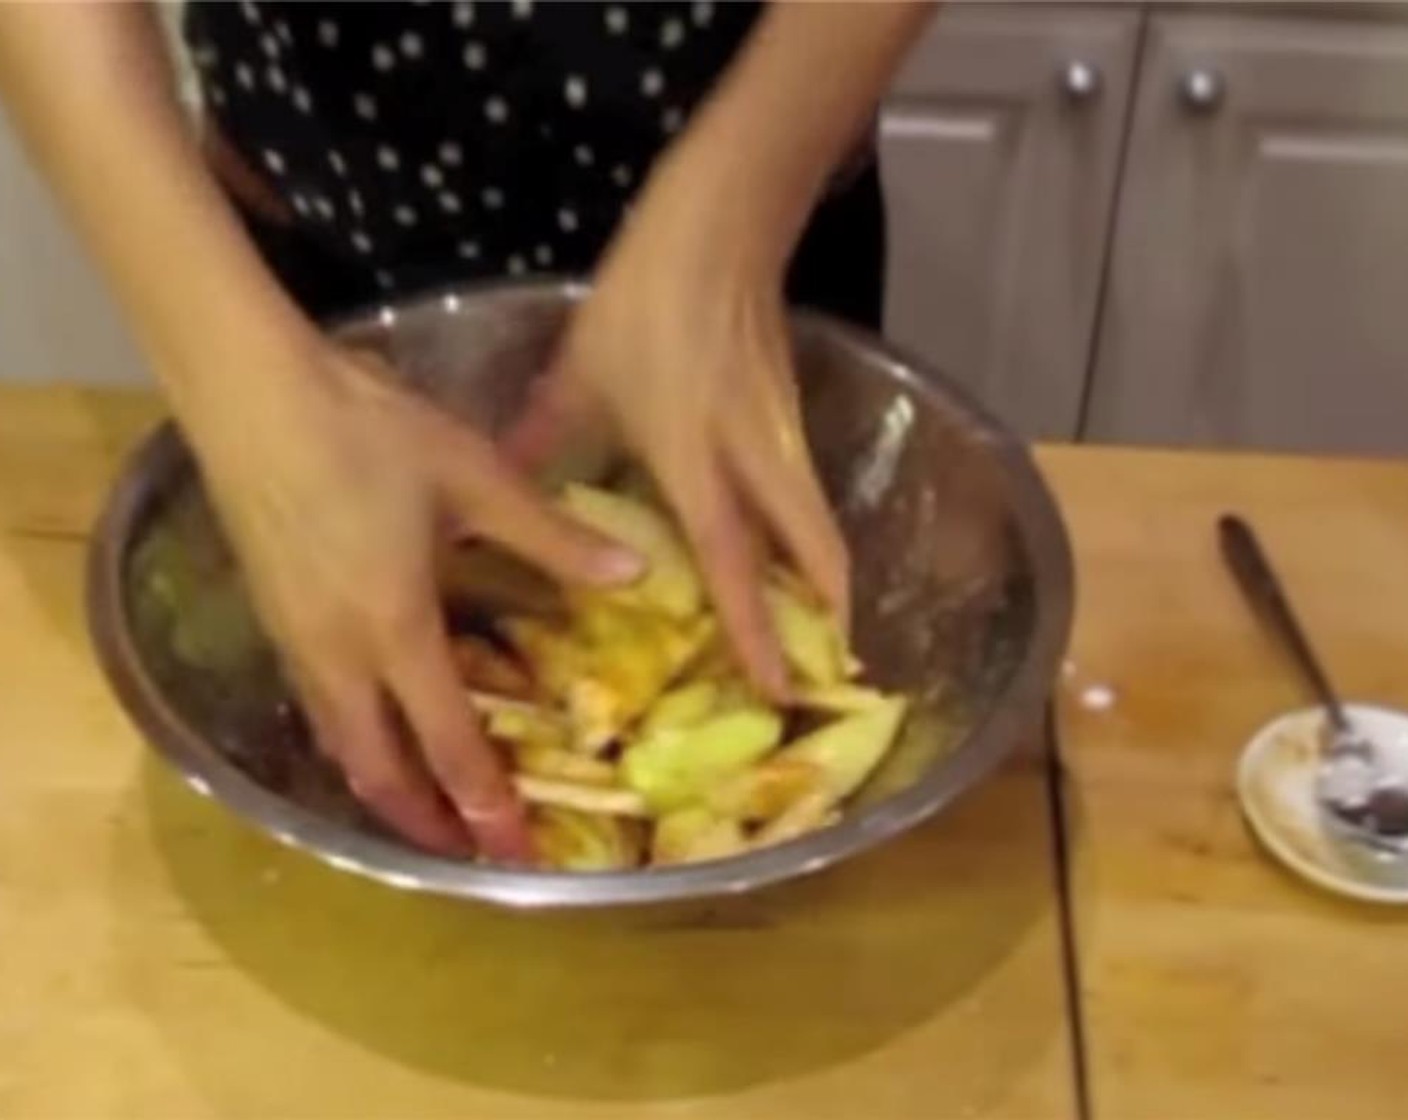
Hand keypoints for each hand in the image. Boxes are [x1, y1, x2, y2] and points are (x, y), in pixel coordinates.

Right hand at [185, 337, 638, 859]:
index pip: (448, 739)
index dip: (485, 800)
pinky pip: (320, 707)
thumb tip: (633, 573)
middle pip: (378, 768)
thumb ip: (551, 536)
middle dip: (427, 822)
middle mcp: (338, 652)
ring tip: (430, 813)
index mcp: (394, 626)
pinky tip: (379, 729)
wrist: (252, 393)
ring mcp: (295, 639)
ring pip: (342, 743)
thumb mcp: (473, 477)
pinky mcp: (273, 617)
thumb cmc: (367, 430)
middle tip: (474, 853)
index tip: (517, 846)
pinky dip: (357, 742)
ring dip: (387, 788)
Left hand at [505, 172, 849, 700]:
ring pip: (818, 524)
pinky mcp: (790, 418)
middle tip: (827, 670)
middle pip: (815, 550)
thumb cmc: (644, 299)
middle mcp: (753, 457)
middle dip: (828, 614)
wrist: (720, 227)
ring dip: (823, 580)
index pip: (732, 557)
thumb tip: (497, 487)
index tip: (776, 689)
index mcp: (694, 455)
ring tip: (816, 632)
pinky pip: (805, 495)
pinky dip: (806, 539)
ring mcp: (781, 437)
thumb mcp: (582, 373)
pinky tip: (783, 559)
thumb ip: (544, 440)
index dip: (754, 628)